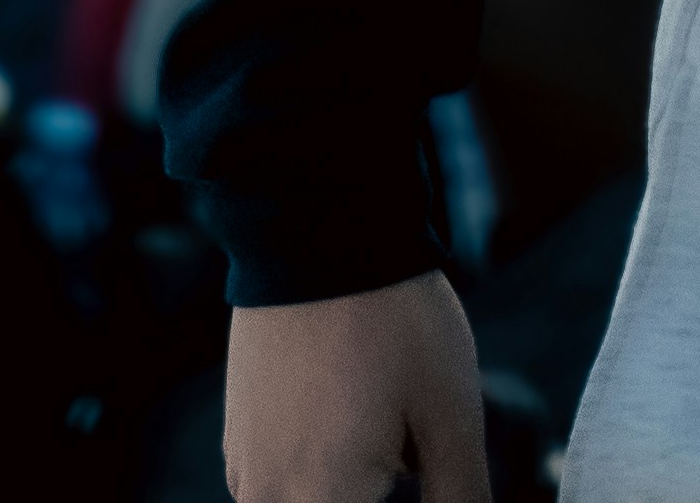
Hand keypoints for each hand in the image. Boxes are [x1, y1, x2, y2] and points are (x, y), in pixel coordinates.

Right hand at [222, 275, 487, 502]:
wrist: (316, 224)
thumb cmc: (392, 320)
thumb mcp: (450, 416)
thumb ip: (461, 500)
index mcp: (320, 501)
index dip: (399, 495)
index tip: (418, 457)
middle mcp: (267, 499)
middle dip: (380, 489)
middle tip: (407, 438)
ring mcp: (244, 469)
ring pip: (313, 499)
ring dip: (353, 484)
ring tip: (390, 422)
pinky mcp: (238, 438)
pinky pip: (285, 482)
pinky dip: (325, 466)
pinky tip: (354, 405)